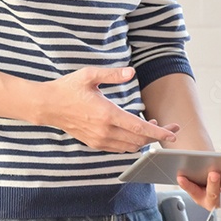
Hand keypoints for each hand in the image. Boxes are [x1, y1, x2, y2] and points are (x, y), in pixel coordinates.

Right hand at [39, 67, 176, 152]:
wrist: (48, 106)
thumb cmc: (68, 88)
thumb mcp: (89, 75)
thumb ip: (113, 74)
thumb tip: (131, 72)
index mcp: (107, 114)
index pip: (139, 128)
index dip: (159, 132)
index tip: (173, 133)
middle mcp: (105, 131)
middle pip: (139, 140)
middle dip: (158, 135)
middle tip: (169, 126)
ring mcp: (100, 140)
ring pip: (131, 146)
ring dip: (144, 139)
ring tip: (151, 126)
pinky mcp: (95, 143)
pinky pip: (120, 148)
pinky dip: (132, 142)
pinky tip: (134, 131)